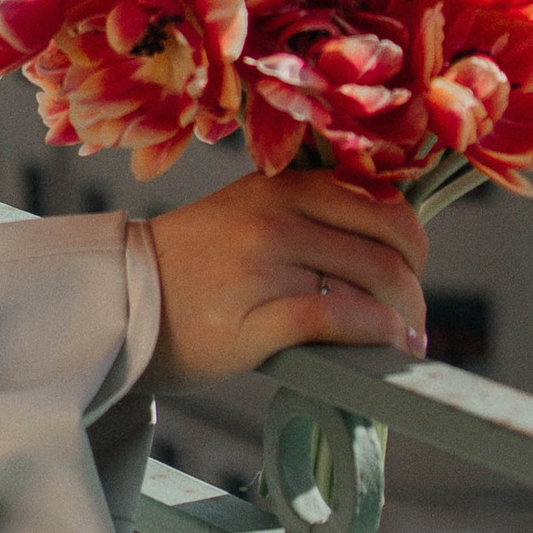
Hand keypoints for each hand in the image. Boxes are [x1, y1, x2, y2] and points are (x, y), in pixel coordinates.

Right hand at [145, 168, 427, 383]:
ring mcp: (262, 266)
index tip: (412, 270)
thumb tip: (385, 247)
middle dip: (415, 284)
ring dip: (405, 316)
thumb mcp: (244, 215)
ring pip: (372, 280)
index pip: (379, 201)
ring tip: (406, 340)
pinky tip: (387, 346)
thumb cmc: (190, 269)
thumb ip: (304, 217)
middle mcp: (272, 217)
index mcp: (277, 186)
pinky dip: (376, 332)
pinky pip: (337, 317)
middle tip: (414, 316)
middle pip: (388, 242)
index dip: (412, 240)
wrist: (118, 307)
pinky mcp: (252, 319)